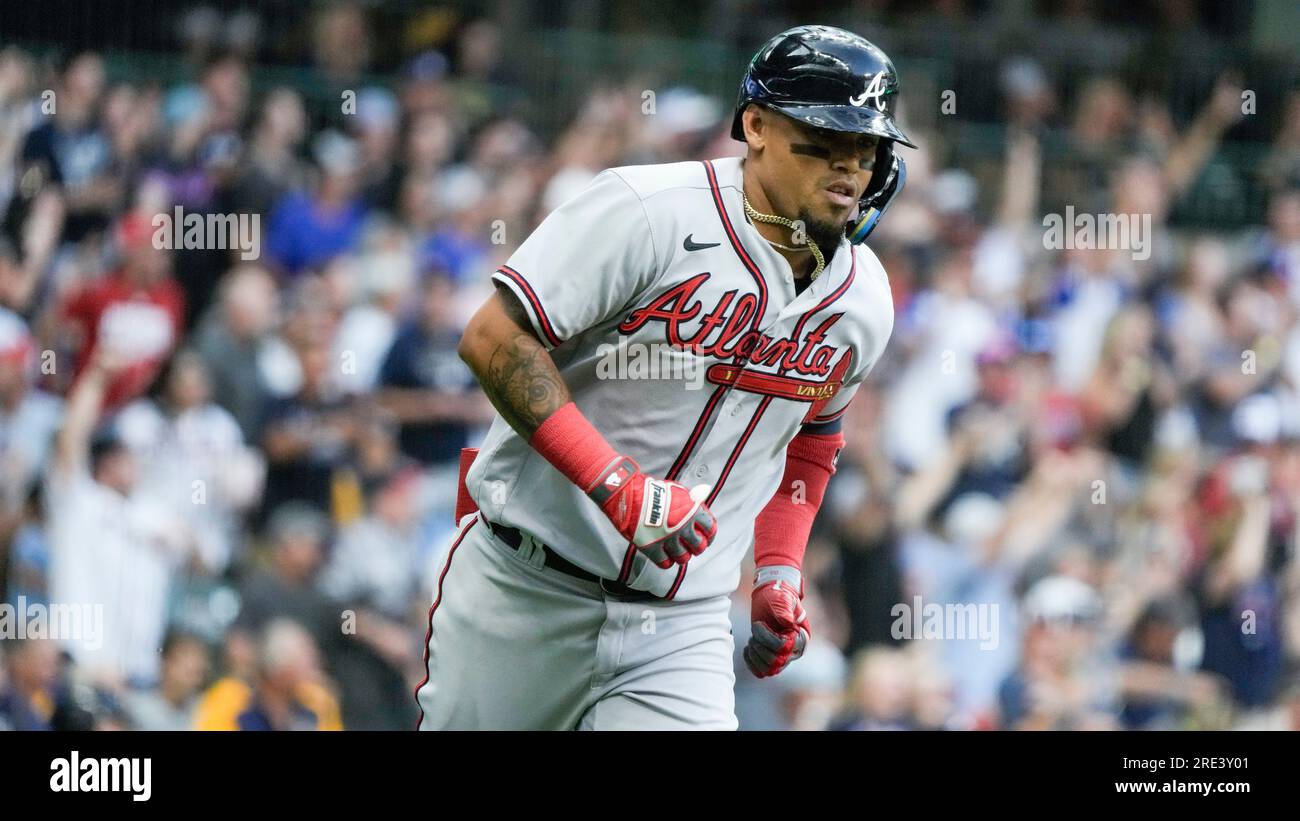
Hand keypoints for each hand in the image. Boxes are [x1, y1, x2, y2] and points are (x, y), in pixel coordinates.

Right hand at [587, 456, 715, 567]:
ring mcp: (668, 539)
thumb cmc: (651, 490)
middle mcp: (683, 527)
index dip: (709, 535)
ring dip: (683, 555)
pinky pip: (665, 563)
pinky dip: (667, 561)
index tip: (707, 537)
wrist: (629, 494)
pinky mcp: (653, 548)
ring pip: (683, 557)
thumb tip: (704, 493)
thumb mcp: (677, 490)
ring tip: (679, 552)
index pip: (710, 529)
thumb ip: (692, 497)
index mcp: (692, 512)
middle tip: (693, 546)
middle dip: (697, 547)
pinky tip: (665, 556)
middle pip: (698, 546)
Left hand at [744, 566, 809, 677]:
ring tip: (751, 641)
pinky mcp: (772, 658)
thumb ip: (784, 609)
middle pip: (776, 662)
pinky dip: (752, 664)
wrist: (770, 596)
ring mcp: (783, 656)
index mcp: (800, 636)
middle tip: (753, 634)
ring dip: (756, 656)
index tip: (758, 624)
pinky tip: (747, 650)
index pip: (784, 647)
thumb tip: (787, 622)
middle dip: (760, 647)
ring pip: (770, 670)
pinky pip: (762, 672)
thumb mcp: (780, 599)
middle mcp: (794, 650)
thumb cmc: (776, 595)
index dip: (767, 638)